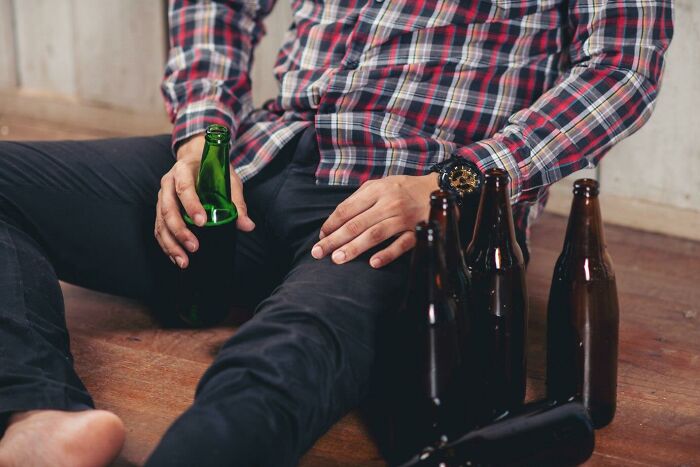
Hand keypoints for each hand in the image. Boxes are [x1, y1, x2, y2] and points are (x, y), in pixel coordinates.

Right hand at [154, 134, 254, 268]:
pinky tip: (176, 257)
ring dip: (171, 243)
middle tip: (194, 247)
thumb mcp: (228, 180)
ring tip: (184, 261)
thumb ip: (237, 203)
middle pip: (167, 208)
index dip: (191, 205)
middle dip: (180, 230)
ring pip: (160, 222)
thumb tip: (247, 225)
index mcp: (183, 170)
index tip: (202, 222)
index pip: (184, 188)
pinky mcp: (160, 209)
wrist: (196, 159)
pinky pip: (159, 228)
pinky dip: (166, 245)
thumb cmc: (214, 169)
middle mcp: (168, 183)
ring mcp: (162, 196)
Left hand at [311, 173, 438, 267]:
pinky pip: (402, 244)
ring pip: (375, 234)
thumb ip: (361, 198)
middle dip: (334, 239)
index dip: (331, 223)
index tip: (321, 236)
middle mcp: (389, 203)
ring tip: (337, 259)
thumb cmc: (405, 189)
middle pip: (356, 223)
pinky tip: (373, 263)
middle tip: (318, 253)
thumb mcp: (382, 184)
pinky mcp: (418, 230)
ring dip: (354, 248)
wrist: (442, 189)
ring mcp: (404, 218)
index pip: (347, 209)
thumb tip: (336, 220)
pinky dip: (388, 253)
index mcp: (377, 190)